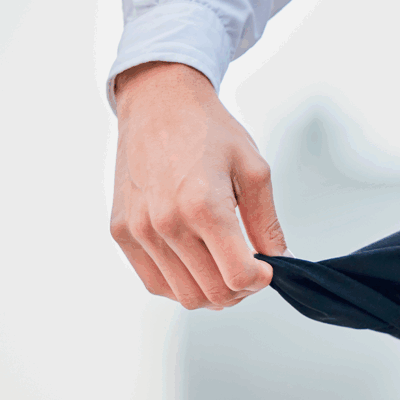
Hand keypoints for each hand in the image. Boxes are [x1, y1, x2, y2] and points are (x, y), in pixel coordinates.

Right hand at [109, 61, 287, 310]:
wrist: (159, 103)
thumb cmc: (208, 130)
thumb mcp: (253, 169)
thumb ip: (267, 222)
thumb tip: (278, 260)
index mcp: (204, 206)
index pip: (237, 276)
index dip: (260, 280)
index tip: (266, 268)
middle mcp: (166, 222)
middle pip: (213, 294)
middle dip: (240, 289)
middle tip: (249, 268)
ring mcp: (139, 230)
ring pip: (184, 296)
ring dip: (211, 291)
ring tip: (223, 264)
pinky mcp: (121, 232)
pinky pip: (154, 282)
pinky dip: (180, 283)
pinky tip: (196, 261)